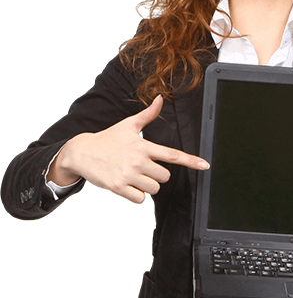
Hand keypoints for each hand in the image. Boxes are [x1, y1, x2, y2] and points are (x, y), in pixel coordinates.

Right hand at [49, 95, 209, 203]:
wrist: (82, 152)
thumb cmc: (108, 139)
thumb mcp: (128, 125)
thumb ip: (148, 115)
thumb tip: (160, 99)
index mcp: (143, 146)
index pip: (172, 155)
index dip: (191, 160)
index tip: (205, 165)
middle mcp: (138, 160)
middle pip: (164, 177)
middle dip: (157, 176)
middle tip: (143, 169)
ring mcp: (128, 174)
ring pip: (153, 189)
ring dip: (147, 186)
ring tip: (134, 176)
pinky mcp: (118, 187)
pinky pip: (139, 199)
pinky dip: (136, 196)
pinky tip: (127, 185)